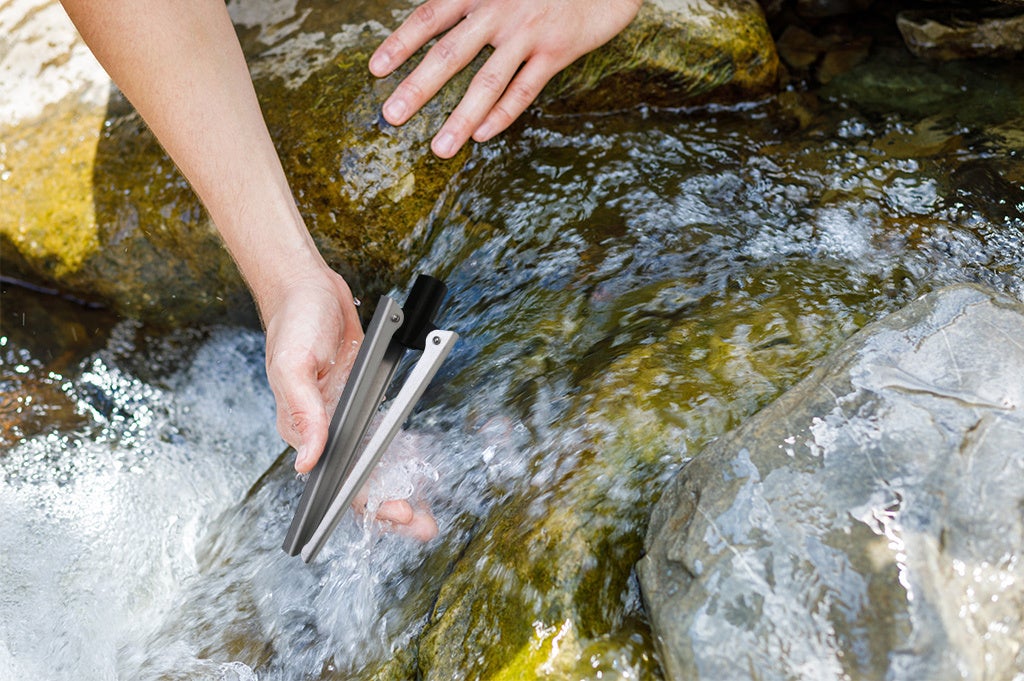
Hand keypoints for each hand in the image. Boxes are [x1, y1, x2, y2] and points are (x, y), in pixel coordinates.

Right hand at [262, 267, 439, 540]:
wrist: (308, 289)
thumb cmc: (293, 323)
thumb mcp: (293, 363)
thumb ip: (302, 413)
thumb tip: (306, 461)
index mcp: (304, 430)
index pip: (335, 483)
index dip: (367, 505)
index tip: (396, 516)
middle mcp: (325, 432)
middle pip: (360, 483)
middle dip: (391, 510)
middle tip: (425, 526)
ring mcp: (345, 420)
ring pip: (374, 467)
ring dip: (400, 489)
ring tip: (427, 510)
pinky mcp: (362, 403)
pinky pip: (384, 437)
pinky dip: (402, 455)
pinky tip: (420, 470)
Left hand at [369, 0, 641, 157]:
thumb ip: (474, 3)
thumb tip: (441, 27)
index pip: (430, 18)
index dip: (401, 43)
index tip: (376, 70)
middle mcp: (500, 10)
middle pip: (450, 53)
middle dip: (418, 87)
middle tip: (391, 116)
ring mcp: (528, 32)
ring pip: (487, 82)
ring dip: (461, 118)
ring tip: (440, 149)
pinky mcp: (557, 51)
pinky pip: (524, 89)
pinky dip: (503, 114)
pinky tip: (481, 136)